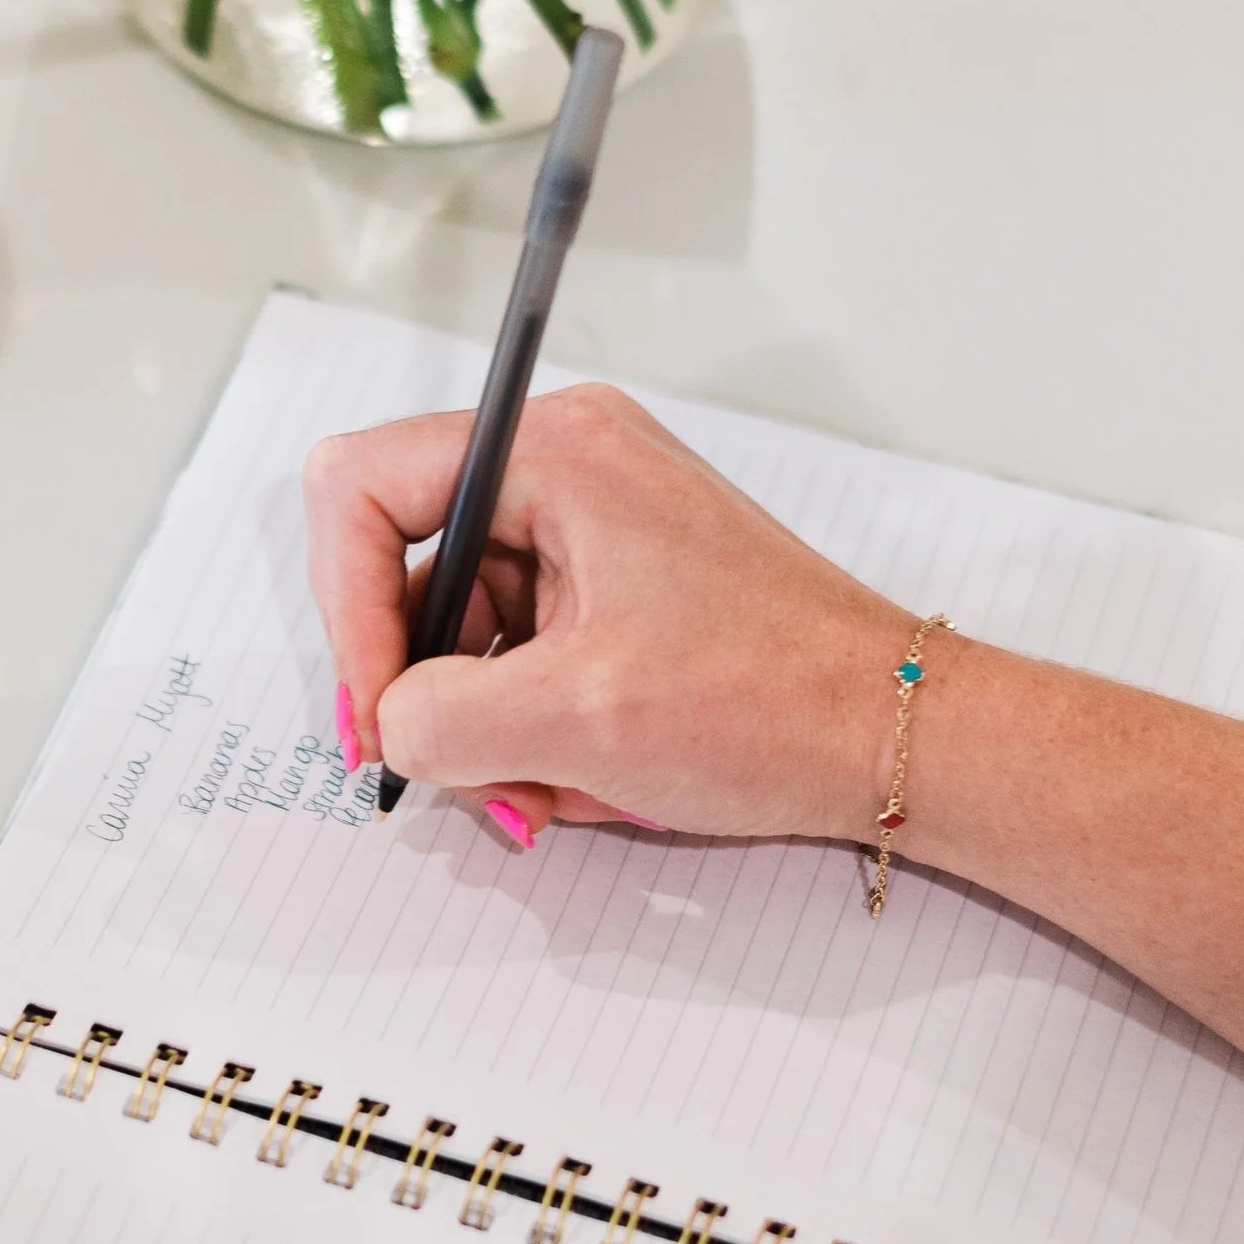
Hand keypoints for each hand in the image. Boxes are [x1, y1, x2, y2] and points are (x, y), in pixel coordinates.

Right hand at [304, 384, 916, 847]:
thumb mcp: (573, 722)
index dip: (344, 607)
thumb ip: (436, 719)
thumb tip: (392, 726)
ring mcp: (594, 530)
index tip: (378, 711)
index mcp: (552, 452)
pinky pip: (518, 655)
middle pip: (408, 568)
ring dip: (483, 727)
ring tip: (550, 791)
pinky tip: (584, 781)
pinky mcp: (616, 590)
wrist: (899, 738)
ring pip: (462, 629)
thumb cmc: (770, 703)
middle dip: (425, 689)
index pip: (362, 488)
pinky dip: (529, 729)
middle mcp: (567, 468)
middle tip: (460, 776)